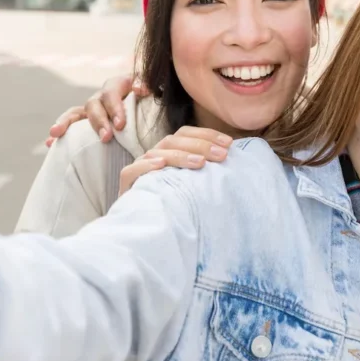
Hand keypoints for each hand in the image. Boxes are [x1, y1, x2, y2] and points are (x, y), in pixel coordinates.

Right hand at [45, 74, 148, 146]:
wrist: (152, 102)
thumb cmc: (156, 97)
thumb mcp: (157, 88)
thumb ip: (149, 85)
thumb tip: (140, 89)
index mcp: (119, 84)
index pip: (112, 94)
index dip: (114, 108)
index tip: (120, 125)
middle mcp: (102, 95)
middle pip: (93, 105)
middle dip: (98, 122)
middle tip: (106, 137)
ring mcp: (92, 108)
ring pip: (75, 112)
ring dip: (66, 123)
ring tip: (56, 133)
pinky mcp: (86, 120)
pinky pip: (70, 124)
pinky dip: (60, 131)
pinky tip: (50, 143)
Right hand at [118, 126, 232, 195]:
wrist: (146, 227)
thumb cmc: (175, 202)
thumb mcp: (194, 184)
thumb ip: (207, 170)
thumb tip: (232, 159)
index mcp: (171, 151)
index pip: (186, 133)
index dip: (207, 134)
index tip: (229, 144)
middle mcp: (155, 156)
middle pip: (174, 140)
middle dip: (200, 145)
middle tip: (221, 155)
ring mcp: (139, 168)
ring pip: (157, 153)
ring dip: (180, 155)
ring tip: (200, 163)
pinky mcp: (127, 184)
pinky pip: (132, 171)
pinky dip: (146, 166)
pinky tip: (161, 165)